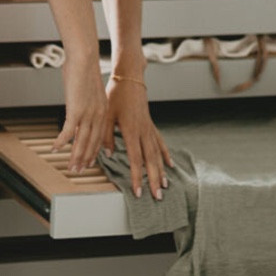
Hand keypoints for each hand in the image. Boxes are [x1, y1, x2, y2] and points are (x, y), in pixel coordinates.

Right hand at [51, 51, 111, 170]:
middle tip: (79, 169)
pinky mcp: (76, 109)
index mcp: (102, 110)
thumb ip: (86, 101)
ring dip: (76, 156)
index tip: (90, 161)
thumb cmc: (83, 68)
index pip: (99, 136)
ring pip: (82, 141)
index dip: (94, 150)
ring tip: (71, 166)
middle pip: (92, 143)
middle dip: (85, 159)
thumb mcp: (88, 89)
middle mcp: (98, 114)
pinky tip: (56, 147)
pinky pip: (68, 130)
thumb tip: (78, 107)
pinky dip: (62, 141)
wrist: (84, 57)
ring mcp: (88, 113)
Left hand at [90, 74, 172, 200]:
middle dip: (154, 180)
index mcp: (131, 130)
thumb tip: (108, 155)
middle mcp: (143, 131)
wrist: (129, 78)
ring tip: (166, 186)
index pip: (135, 159)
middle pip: (150, 160)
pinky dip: (165, 155)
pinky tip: (170, 165)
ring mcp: (149, 128)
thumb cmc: (115, 95)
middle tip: (157, 197)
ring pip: (157, 154)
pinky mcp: (151, 124)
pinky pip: (160, 142)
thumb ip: (106, 136)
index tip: (138, 191)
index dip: (137, 176)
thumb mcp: (105, 115)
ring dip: (161, 171)